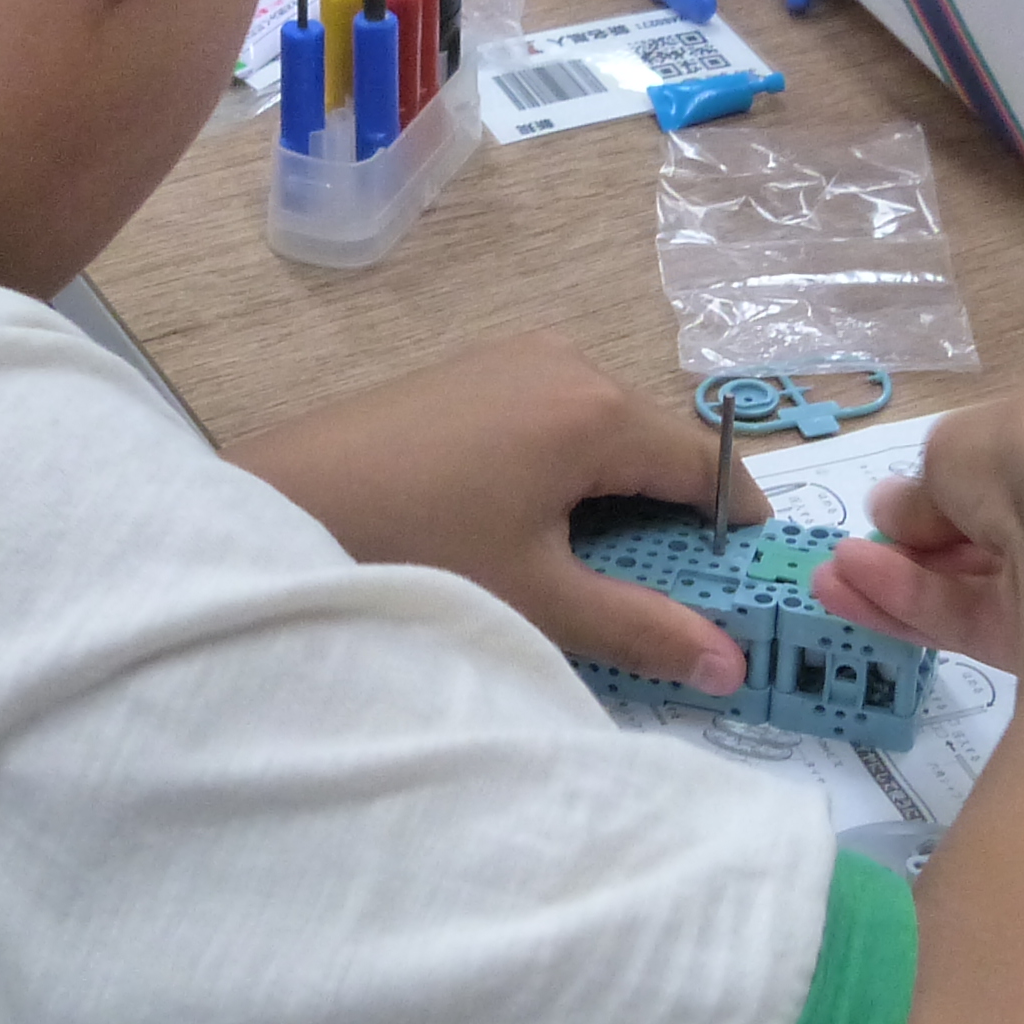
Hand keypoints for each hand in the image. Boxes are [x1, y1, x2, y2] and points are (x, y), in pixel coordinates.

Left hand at [225, 331, 769, 689]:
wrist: (277, 508)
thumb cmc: (416, 551)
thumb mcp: (538, 600)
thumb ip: (643, 630)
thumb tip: (732, 667)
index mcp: (599, 409)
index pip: (710, 464)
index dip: (738, 529)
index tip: (745, 590)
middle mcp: (569, 360)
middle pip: (657, 446)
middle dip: (669, 522)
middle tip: (654, 601)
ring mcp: (515, 357)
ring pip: (605, 434)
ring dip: (613, 502)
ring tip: (581, 576)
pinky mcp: (472, 371)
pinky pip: (555, 420)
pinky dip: (566, 475)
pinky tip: (527, 533)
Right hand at [810, 388, 1023, 673]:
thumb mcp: (956, 445)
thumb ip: (923, 487)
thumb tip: (893, 508)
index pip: (1020, 465)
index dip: (955, 481)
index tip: (902, 495)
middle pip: (993, 531)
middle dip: (917, 538)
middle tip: (858, 541)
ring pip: (976, 580)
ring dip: (899, 574)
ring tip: (830, 573)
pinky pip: (975, 619)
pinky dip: (914, 604)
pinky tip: (850, 590)